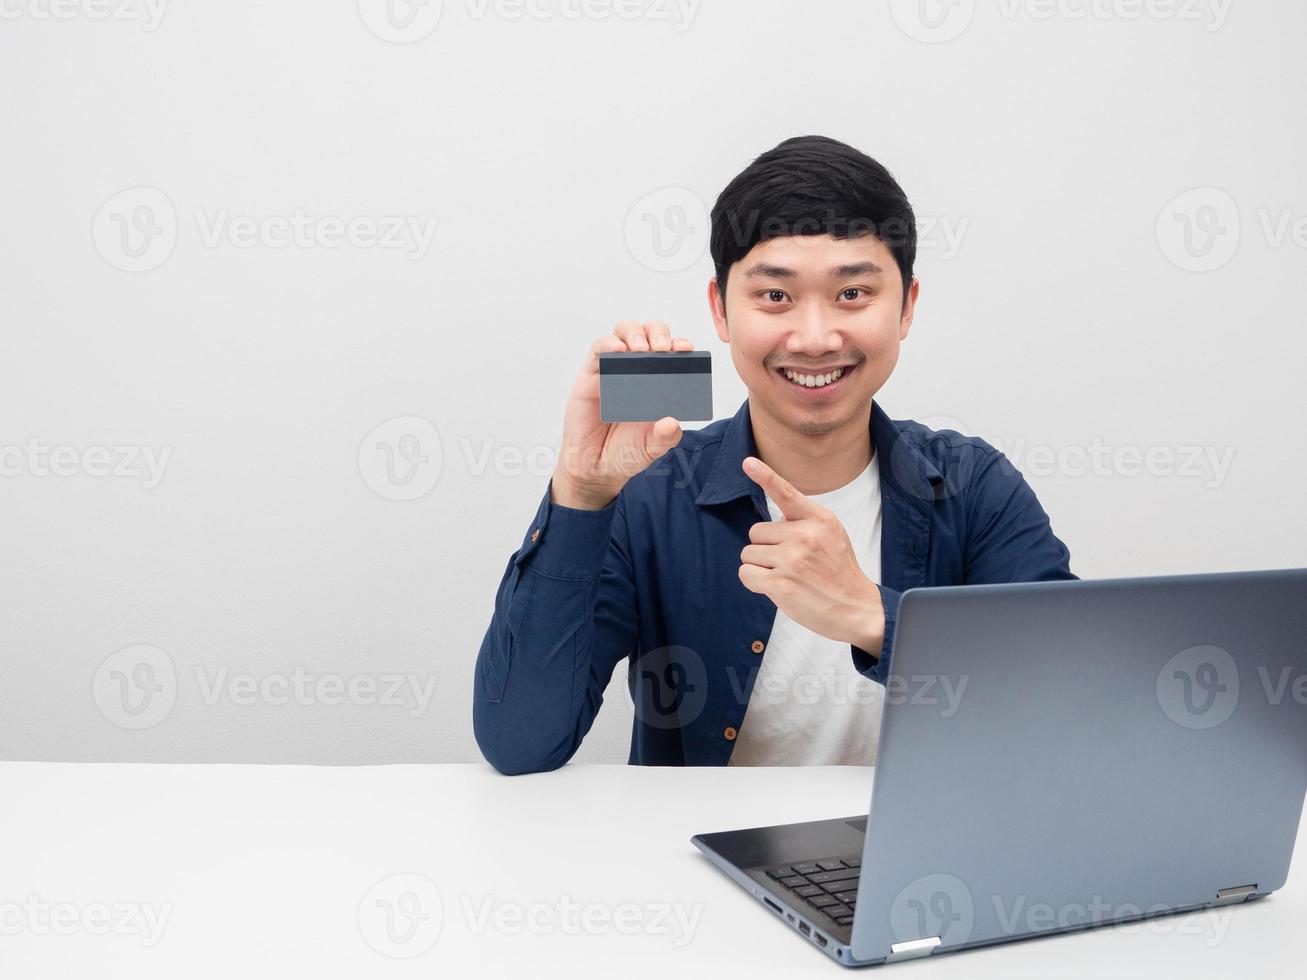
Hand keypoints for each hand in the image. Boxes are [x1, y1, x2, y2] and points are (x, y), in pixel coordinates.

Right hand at [551, 321, 693, 509]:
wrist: (596, 467)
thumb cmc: (626, 452)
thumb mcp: (652, 448)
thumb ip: (665, 438)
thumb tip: (672, 423)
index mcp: (658, 382)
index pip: (671, 352)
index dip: (679, 345)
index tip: (686, 348)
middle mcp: (637, 370)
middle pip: (649, 333)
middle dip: (658, 333)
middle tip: (662, 349)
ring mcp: (613, 370)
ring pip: (624, 332)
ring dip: (635, 334)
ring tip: (641, 349)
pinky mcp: (591, 375)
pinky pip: (598, 349)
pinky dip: (608, 344)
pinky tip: (617, 350)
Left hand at [738, 456, 885, 653]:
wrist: (856, 608)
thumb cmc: (839, 572)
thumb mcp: (832, 535)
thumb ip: (805, 522)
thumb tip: (775, 518)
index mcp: (819, 519)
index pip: (786, 493)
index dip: (765, 476)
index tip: (747, 462)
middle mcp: (805, 535)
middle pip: (756, 531)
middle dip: (765, 548)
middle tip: (790, 562)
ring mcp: (792, 559)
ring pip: (748, 553)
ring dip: (759, 566)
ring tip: (786, 576)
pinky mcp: (780, 583)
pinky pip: (746, 574)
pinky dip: (754, 582)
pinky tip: (775, 587)